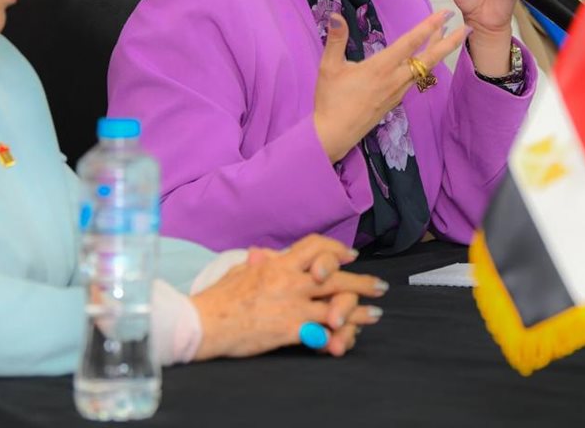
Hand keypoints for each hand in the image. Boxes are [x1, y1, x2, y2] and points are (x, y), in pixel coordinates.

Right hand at [190, 234, 386, 359]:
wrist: (206, 322)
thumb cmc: (219, 298)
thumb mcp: (241, 271)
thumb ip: (259, 263)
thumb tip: (264, 254)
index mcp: (278, 264)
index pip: (314, 247)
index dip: (335, 250)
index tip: (350, 255)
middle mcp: (289, 281)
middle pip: (334, 277)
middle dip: (360, 281)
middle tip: (379, 286)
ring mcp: (291, 306)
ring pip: (334, 304)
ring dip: (358, 310)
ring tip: (375, 313)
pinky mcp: (289, 330)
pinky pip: (321, 331)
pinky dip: (337, 334)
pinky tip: (348, 337)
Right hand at [312, 10, 465, 162]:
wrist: (333, 135)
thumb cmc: (330, 100)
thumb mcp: (329, 67)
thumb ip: (335, 39)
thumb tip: (336, 14)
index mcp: (380, 68)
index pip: (409, 43)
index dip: (428, 27)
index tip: (444, 14)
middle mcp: (394, 80)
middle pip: (428, 59)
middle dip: (448, 43)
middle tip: (465, 28)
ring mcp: (397, 92)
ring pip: (423, 70)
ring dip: (436, 52)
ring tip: (445, 37)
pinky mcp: (394, 101)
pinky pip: (414, 80)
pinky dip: (423, 66)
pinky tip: (422, 62)